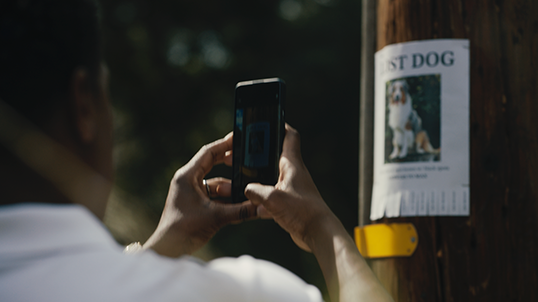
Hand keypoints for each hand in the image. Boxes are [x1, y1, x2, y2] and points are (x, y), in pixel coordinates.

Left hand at [143, 133, 257, 257]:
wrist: (169, 250)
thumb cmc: (184, 230)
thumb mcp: (217, 217)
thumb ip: (241, 211)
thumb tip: (261, 207)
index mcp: (187, 176)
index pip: (208, 153)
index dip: (225, 145)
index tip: (239, 138)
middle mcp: (188, 181)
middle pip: (212, 164)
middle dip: (230, 162)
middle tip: (247, 156)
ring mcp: (191, 192)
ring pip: (216, 183)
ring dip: (231, 186)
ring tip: (248, 187)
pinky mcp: (195, 203)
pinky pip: (214, 195)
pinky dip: (227, 198)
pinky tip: (241, 201)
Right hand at [246, 125, 393, 301]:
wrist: (318, 233)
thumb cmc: (302, 212)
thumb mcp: (272, 199)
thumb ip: (255, 191)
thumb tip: (246, 189)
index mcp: (292, 164)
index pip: (289, 136)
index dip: (279, 125)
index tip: (268, 120)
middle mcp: (294, 173)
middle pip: (276, 155)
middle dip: (260, 153)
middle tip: (244, 152)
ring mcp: (293, 187)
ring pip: (273, 176)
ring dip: (260, 176)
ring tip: (244, 178)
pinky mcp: (291, 202)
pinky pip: (273, 195)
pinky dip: (263, 197)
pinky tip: (253, 205)